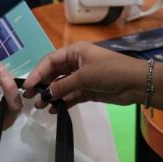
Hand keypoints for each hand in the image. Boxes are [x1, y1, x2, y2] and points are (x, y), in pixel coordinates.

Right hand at [22, 42, 144, 109]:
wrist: (135, 83)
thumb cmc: (109, 71)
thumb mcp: (84, 76)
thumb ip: (62, 85)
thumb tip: (45, 93)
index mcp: (75, 51)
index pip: (50, 60)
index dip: (37, 72)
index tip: (27, 86)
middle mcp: (77, 63)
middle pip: (54, 73)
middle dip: (42, 85)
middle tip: (30, 98)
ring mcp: (82, 77)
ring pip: (61, 86)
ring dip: (51, 95)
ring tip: (41, 107)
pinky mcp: (88, 91)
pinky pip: (70, 96)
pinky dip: (63, 102)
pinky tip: (55, 110)